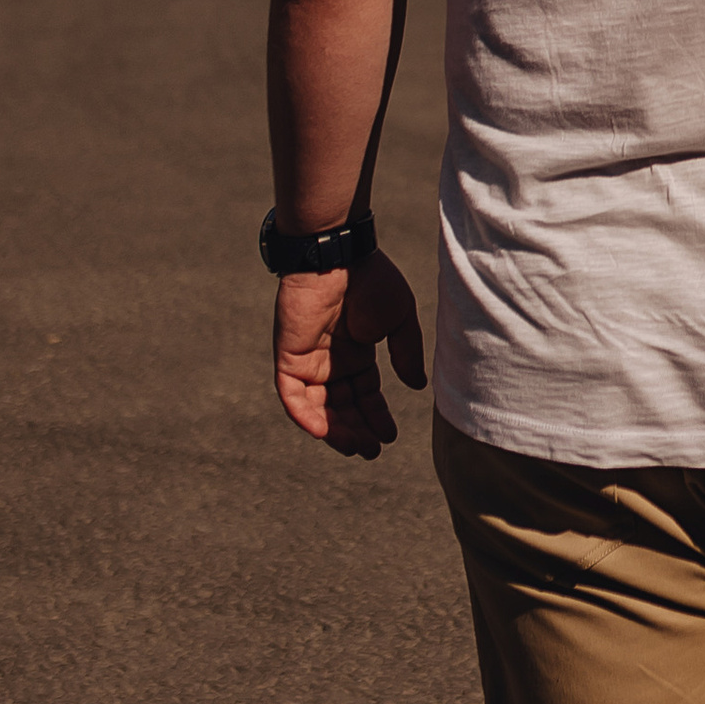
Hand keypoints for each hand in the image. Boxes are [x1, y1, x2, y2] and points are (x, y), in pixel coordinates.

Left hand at [272, 250, 426, 458]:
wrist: (338, 253)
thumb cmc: (370, 278)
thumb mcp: (399, 318)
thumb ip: (406, 352)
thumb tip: (416, 386)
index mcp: (357, 350)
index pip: (364, 393)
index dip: (376, 415)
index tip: (391, 436)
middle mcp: (331, 359)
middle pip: (342, 406)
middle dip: (357, 430)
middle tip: (373, 450)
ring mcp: (308, 359)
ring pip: (317, 407)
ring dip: (335, 431)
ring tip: (356, 447)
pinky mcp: (288, 356)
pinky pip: (292, 395)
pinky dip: (305, 416)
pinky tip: (325, 432)